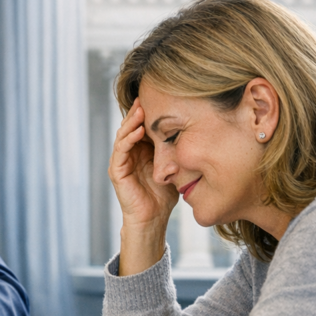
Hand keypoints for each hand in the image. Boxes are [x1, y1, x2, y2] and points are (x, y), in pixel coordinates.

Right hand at [110, 99, 179, 274]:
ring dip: (132, 121)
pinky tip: (137, 131)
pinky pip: (120, 151)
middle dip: (139, 111)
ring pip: (124, 134)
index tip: (161, 97)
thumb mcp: (175, 166)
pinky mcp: (116, 171)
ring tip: (141, 109)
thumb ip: (179, 150)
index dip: (150, 112)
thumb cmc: (165, 195)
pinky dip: (128, 139)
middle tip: (148, 95)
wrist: (153, 219)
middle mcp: (130, 152)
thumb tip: (199, 132)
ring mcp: (122, 161)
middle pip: (132, 125)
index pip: (144, 125)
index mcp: (142, 150)